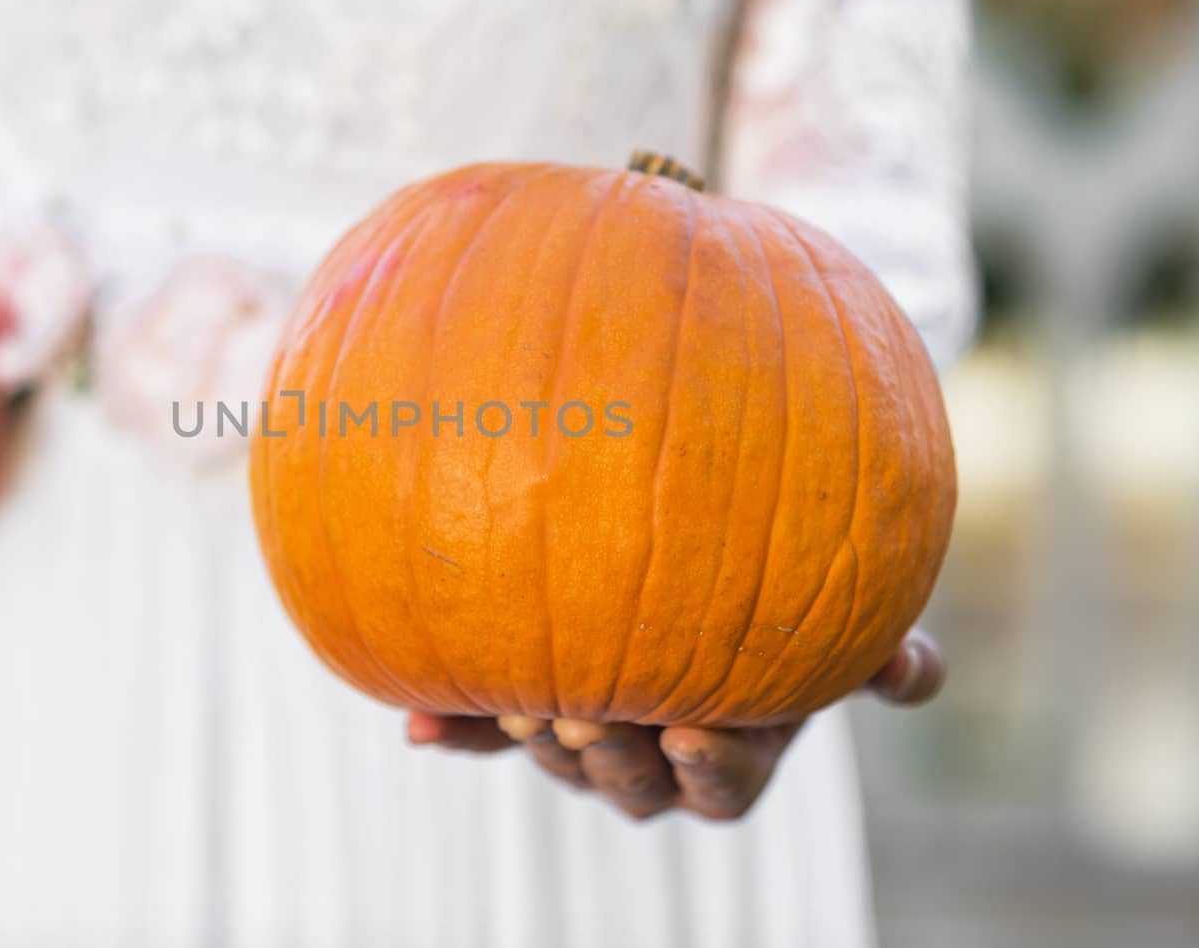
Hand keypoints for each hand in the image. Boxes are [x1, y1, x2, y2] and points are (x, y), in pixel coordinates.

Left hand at [407, 629, 944, 822]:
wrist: (708, 544)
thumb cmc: (788, 594)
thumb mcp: (834, 627)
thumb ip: (881, 658)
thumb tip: (918, 679)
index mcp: (733, 750)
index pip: (720, 790)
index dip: (708, 769)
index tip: (691, 730)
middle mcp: (658, 755)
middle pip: (632, 785)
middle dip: (613, 755)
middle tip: (590, 712)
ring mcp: (593, 732)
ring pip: (568, 760)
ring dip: (543, 741)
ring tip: (522, 703)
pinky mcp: (529, 698)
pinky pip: (483, 723)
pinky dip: (449, 726)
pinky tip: (415, 726)